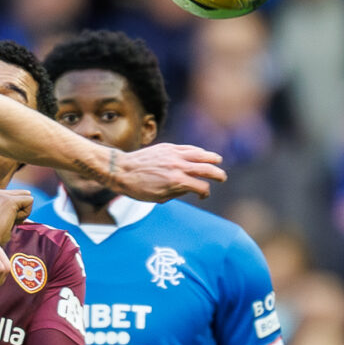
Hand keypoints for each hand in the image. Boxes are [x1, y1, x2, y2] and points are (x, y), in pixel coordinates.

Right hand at [0, 186, 32, 241]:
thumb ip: (8, 205)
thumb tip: (29, 197)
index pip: (16, 194)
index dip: (15, 209)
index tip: (3, 219)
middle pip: (24, 193)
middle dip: (20, 209)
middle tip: (7, 221)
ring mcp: (1, 195)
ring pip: (28, 197)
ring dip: (23, 212)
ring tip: (8, 222)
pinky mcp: (9, 201)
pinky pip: (29, 202)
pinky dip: (25, 214)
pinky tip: (11, 222)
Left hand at [108, 143, 225, 201]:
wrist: (122, 170)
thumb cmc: (138, 188)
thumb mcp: (158, 197)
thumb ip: (177, 193)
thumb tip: (190, 189)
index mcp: (176, 182)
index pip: (201, 187)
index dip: (205, 193)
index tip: (203, 195)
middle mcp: (178, 166)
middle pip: (207, 169)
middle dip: (218, 175)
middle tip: (222, 178)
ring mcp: (174, 155)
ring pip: (200, 154)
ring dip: (211, 158)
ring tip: (217, 161)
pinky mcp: (168, 147)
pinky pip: (188, 148)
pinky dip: (197, 151)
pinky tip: (201, 154)